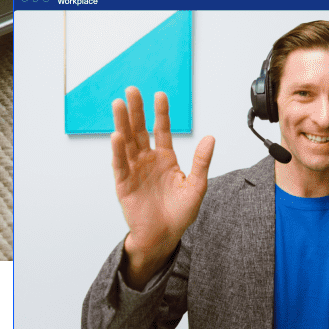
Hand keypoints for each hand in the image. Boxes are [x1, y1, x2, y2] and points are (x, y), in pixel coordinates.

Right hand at [111, 87, 214, 287]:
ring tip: (119, 105)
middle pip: (140, 130)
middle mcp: (147, 161)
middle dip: (136, 110)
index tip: (160, 95)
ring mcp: (134, 170)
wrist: (163, 237)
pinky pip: (120, 164)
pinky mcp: (124, 184)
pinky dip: (118, 151)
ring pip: (127, 142)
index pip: (162, 130)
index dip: (161, 113)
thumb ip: (201, 162)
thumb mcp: (196, 186)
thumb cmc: (179, 214)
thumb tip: (211, 138)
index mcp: (165, 159)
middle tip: (132, 91)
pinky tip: (117, 136)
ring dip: (122, 123)